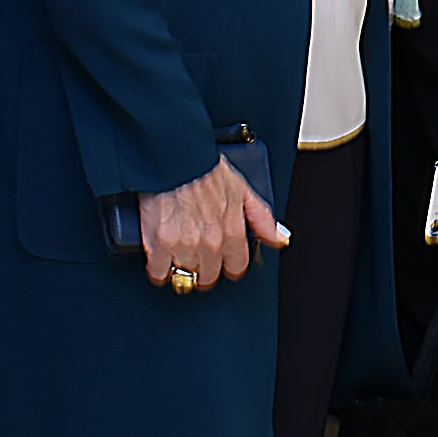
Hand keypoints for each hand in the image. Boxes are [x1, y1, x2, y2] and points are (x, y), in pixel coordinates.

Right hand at [141, 156, 289, 291]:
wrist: (174, 159)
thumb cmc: (205, 170)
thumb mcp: (243, 191)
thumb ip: (262, 219)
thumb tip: (280, 239)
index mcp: (233, 232)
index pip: (236, 267)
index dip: (228, 267)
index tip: (221, 263)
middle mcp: (211, 243)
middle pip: (208, 276)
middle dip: (203, 270)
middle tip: (196, 258)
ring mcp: (184, 246)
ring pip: (184, 276)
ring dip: (179, 269)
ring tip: (176, 254)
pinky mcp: (158, 244)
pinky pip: (158, 273)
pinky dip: (157, 270)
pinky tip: (158, 259)